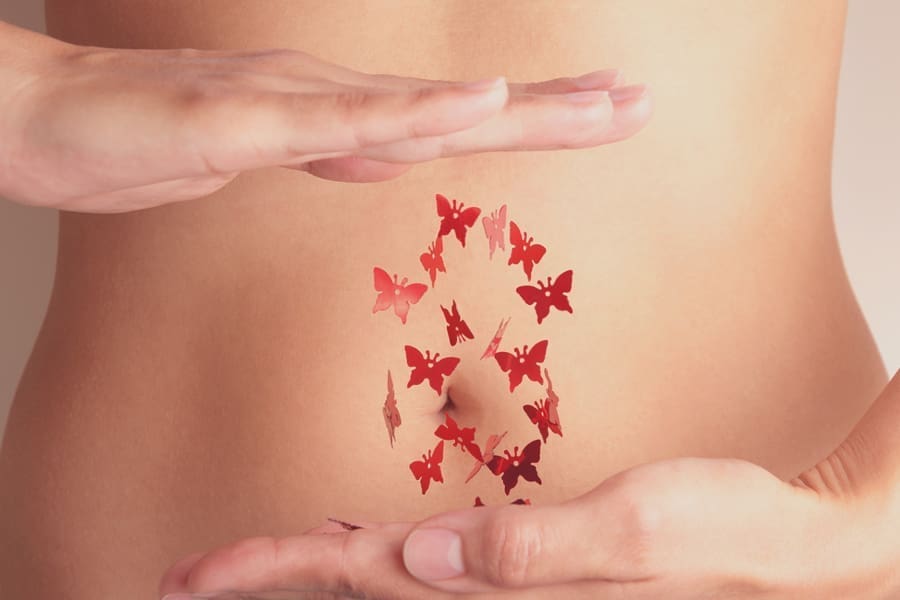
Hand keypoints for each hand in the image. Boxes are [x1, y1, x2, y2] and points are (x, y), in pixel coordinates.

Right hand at [0, 23, 649, 212]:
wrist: (44, 122)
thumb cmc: (138, 141)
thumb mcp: (258, 158)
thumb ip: (326, 152)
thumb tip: (391, 156)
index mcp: (334, 117)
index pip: (452, 121)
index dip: (529, 121)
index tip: (599, 114)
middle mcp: (328, 99)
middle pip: (462, 110)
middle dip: (559, 109)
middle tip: (641, 102)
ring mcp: (290, 104)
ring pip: (424, 110)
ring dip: (519, 110)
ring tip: (603, 104)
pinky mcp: (243, 120)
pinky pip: (341, 123)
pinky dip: (414, 118)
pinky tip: (478, 108)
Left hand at [158, 371, 899, 599]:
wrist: (777, 549)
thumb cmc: (720, 533)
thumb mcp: (639, 532)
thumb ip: (533, 550)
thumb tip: (428, 553)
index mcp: (496, 588)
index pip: (361, 579)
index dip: (272, 572)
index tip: (196, 574)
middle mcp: (486, 597)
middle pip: (353, 588)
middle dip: (267, 580)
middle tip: (188, 578)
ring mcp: (501, 588)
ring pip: (381, 582)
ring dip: (310, 572)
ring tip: (246, 564)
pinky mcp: (520, 570)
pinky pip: (424, 570)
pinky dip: (370, 558)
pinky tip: (351, 547)